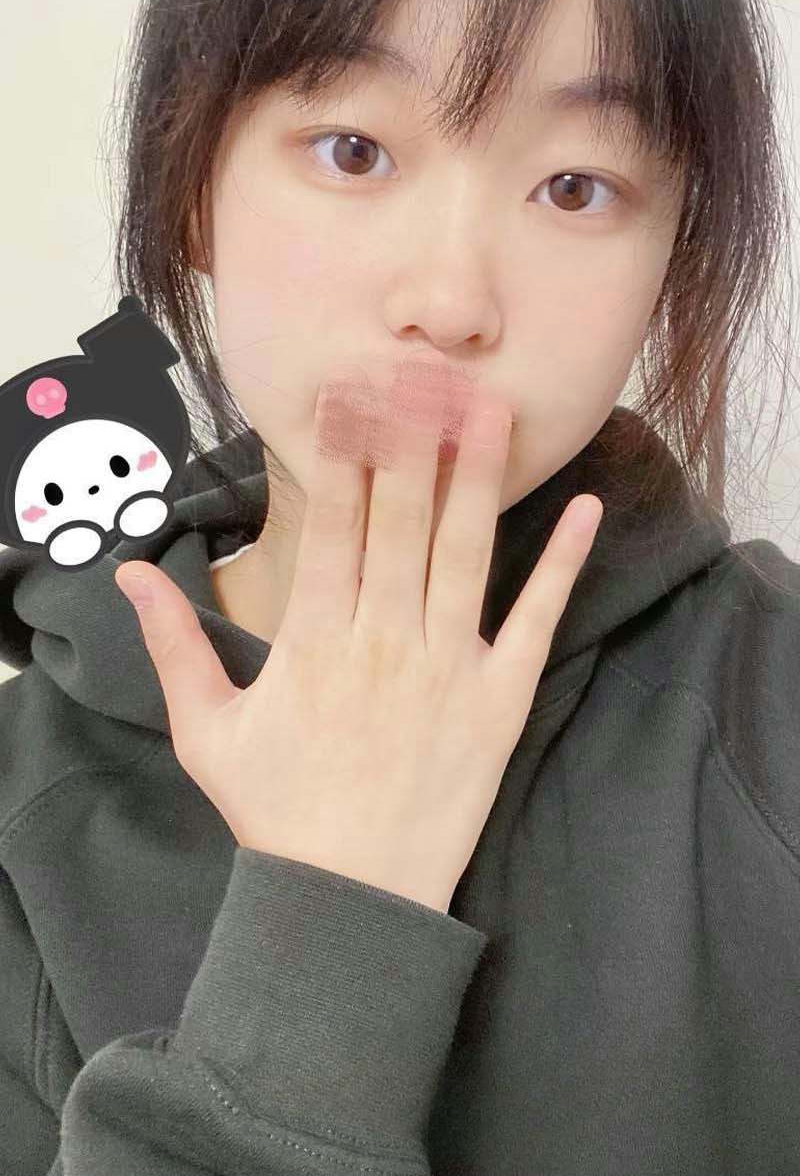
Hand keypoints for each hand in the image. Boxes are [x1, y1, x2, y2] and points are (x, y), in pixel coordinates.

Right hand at [115, 373, 601, 913]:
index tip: (351, 391)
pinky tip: (583, 507)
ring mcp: (449, 666)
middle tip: (424, 369)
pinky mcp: (501, 698)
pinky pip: (536, 620)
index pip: (333, 524)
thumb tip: (131, 573)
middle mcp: (385, 639)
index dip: (342, 451)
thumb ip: (173, 645)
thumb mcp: (206, 731)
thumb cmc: (276, 811)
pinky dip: (562, 565)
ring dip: (478, 476)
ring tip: (490, 408)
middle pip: (402, 519)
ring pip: (465, 552)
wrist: (352, 899)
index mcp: (316, 641)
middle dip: (411, 438)